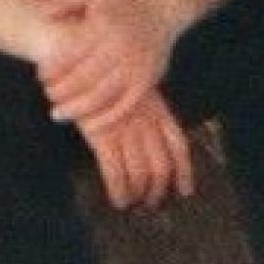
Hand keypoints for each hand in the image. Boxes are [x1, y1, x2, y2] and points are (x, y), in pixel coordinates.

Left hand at [35, 0, 173, 139]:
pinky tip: (88, 126)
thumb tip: (43, 15)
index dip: (52, 68)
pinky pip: (124, 107)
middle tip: (47, 96)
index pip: (71, 53)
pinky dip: (105, 119)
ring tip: (57, 114)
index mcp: (102, 26)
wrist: (160, 9)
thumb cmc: (118, 1)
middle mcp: (120, 48)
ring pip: (101, 97)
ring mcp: (135, 67)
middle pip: (83, 79)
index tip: (40, 75)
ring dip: (76, 109)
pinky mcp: (146, 82)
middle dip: (60, 91)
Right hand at [84, 88, 195, 210]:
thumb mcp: (134, 88)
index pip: (178, 146)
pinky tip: (118, 201)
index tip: (185, 191)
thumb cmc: (103, 76)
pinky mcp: (102, 137)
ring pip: (141, 175)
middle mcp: (144, 121)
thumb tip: (151, 143)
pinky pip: (116, 174)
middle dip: (158, 191)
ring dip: (139, 195)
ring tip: (132, 203)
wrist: (78, 60)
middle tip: (151, 203)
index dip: (184, 172)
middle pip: (161, 166)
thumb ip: (146, 110)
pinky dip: (119, 193)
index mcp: (156, 108)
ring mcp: (124, 129)